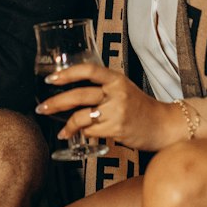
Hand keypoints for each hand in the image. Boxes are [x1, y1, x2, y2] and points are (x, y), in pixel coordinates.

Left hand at [36, 62, 186, 152]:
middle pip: (79, 95)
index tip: (51, 79)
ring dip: (67, 126)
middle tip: (41, 108)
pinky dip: (81, 134)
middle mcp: (116, 93)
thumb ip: (103, 86)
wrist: (164, 125)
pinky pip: (90, 131)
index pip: (89, 70)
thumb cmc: (141, 107)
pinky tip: (75, 136)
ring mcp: (117, 112)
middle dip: (56, 102)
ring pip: (82, 117)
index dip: (67, 74)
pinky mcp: (117, 129)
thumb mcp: (124, 88)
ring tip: (61, 131)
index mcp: (116, 79)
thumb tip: (72, 88)